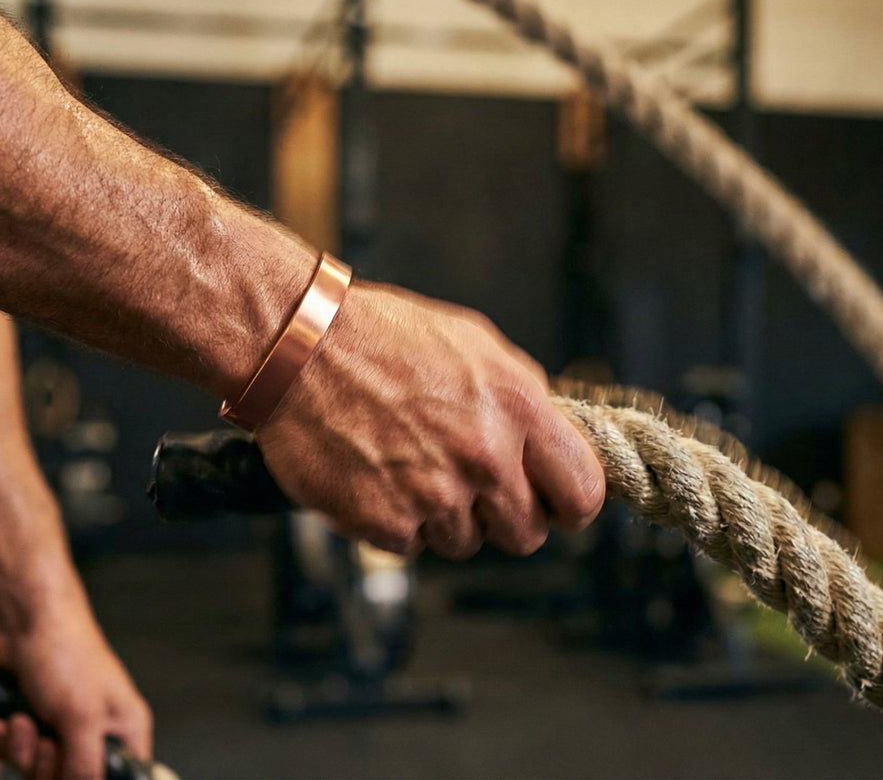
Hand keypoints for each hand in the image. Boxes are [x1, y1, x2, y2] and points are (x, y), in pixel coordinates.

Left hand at [0, 600, 150, 779]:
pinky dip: (2, 740)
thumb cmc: (65, 651)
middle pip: (69, 779)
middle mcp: (94, 733)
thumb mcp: (81, 717)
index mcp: (124, 731)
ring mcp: (60, 729)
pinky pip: (11, 754)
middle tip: (43, 740)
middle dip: (45, 765)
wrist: (24, 619)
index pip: (119, 779)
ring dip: (19, 749)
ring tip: (21, 719)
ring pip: (35, 770)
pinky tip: (4, 719)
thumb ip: (86, 765)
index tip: (69, 770)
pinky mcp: (30, 722)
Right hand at [258, 282, 605, 558]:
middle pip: (526, 534)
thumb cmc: (384, 337)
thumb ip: (521, 401)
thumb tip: (552, 444)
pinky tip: (375, 475)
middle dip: (502, 517)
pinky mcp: (387, 523)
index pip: (583, 491)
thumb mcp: (475, 347)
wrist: (299, 348)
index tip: (551, 503)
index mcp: (519, 408)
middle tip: (467, 486)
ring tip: (406, 463)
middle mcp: (486, 457)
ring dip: (442, 518)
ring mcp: (436, 495)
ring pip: (465, 544)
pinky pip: (411, 547)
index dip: (569, 505)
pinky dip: (395, 521)